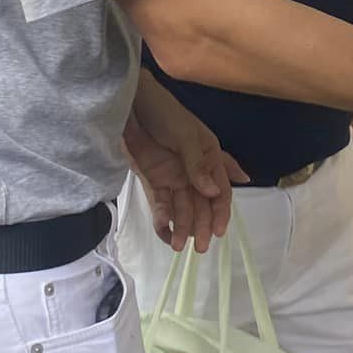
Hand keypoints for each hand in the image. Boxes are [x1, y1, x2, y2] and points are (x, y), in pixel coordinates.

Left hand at [124, 106, 247, 254]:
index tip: (218, 230)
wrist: (131, 105)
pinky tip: (164, 231)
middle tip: (200, 247)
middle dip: (202, 226)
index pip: (221, 189)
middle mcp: (195, 171)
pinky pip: (162, 204)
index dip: (221, 211)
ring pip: (183, 208)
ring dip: (183, 227)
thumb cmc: (165, 113)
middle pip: (202, 204)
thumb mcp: (185, 135)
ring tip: (178, 246)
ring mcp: (174, 178)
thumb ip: (197, 165)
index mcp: (210, 157)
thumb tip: (213, 193)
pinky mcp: (154, 181)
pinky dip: (163, 218)